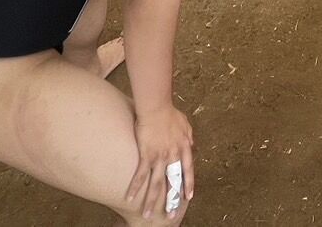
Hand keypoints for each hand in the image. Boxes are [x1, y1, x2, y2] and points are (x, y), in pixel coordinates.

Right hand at [128, 107, 194, 221]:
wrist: (156, 107)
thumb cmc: (169, 113)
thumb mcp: (185, 124)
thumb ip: (189, 136)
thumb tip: (192, 145)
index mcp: (184, 148)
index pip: (188, 171)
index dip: (188, 184)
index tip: (188, 197)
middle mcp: (173, 156)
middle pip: (173, 182)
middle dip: (171, 199)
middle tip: (171, 214)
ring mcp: (160, 157)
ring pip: (156, 184)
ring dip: (152, 201)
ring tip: (148, 215)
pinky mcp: (146, 155)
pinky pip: (140, 175)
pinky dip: (135, 187)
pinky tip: (130, 198)